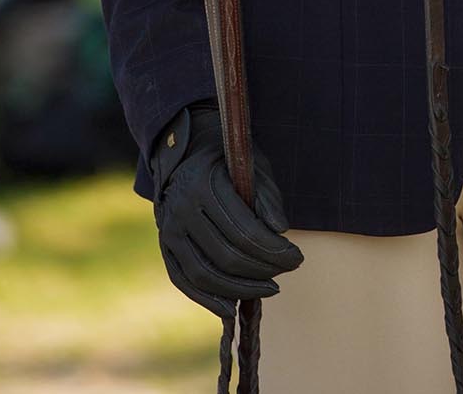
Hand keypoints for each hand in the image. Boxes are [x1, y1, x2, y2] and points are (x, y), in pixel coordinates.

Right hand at [151, 102, 302, 317]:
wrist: (185, 155)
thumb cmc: (227, 160)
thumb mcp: (253, 164)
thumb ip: (267, 196)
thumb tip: (280, 230)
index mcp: (204, 184)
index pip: (244, 231)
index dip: (274, 251)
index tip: (297, 258)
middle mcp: (181, 209)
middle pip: (226, 256)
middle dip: (263, 270)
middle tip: (288, 270)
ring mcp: (169, 230)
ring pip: (204, 274)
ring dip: (241, 289)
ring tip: (269, 288)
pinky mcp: (165, 247)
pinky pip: (184, 281)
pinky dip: (207, 299)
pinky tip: (231, 307)